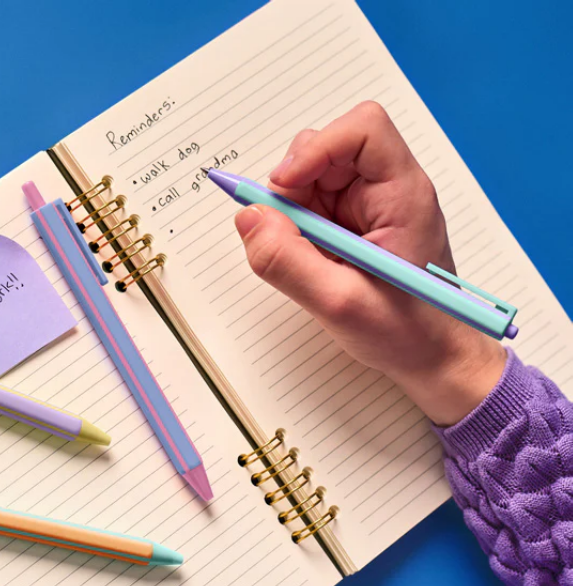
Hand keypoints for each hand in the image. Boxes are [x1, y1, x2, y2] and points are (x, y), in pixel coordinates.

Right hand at [235, 101, 504, 426]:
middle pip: (330, 150)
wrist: (432, 358)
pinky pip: (314, 207)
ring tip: (304, 257)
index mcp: (403, 196)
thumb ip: (288, 262)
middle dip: (295, 186)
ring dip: (293, 211)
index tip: (284, 186)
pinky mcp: (356, 225)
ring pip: (315, 179)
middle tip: (285, 234)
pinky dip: (298, 229)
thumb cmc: (405, 333)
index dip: (317, 148)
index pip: (363, 131)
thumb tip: (248, 218)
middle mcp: (390, 191)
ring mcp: (371, 207)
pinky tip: (310, 262)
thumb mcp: (338, 304)